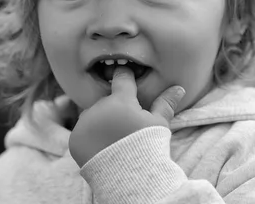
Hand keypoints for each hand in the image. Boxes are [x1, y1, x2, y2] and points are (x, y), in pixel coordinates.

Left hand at [69, 68, 184, 166]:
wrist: (129, 178)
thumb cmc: (148, 147)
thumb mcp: (159, 124)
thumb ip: (165, 104)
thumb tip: (179, 88)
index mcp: (121, 100)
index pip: (122, 77)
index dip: (126, 76)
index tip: (128, 77)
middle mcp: (99, 107)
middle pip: (108, 101)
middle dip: (116, 109)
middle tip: (127, 128)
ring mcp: (85, 122)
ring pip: (93, 116)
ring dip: (101, 123)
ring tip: (115, 141)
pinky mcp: (75, 139)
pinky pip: (82, 132)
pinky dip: (90, 138)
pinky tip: (103, 149)